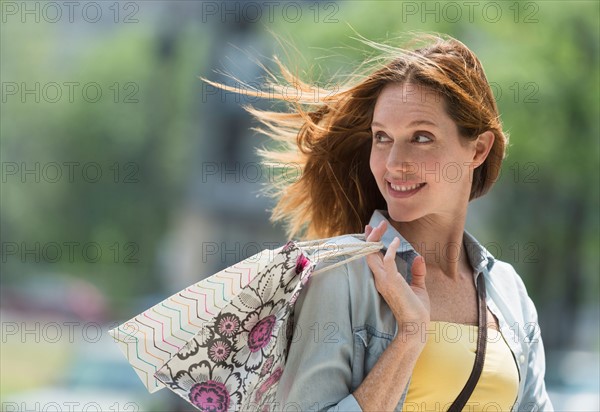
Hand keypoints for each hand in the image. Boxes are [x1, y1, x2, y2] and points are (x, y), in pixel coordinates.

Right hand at [365, 221, 430, 337]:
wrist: (416, 326)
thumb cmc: (417, 310)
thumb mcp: (418, 287)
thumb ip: (417, 273)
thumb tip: (419, 258)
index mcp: (384, 280)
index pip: (372, 257)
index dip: (371, 243)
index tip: (372, 229)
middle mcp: (380, 278)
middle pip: (369, 253)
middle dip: (371, 236)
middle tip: (377, 223)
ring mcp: (384, 280)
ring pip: (372, 254)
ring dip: (376, 238)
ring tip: (383, 226)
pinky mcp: (392, 281)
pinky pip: (386, 260)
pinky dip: (390, 249)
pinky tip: (396, 240)